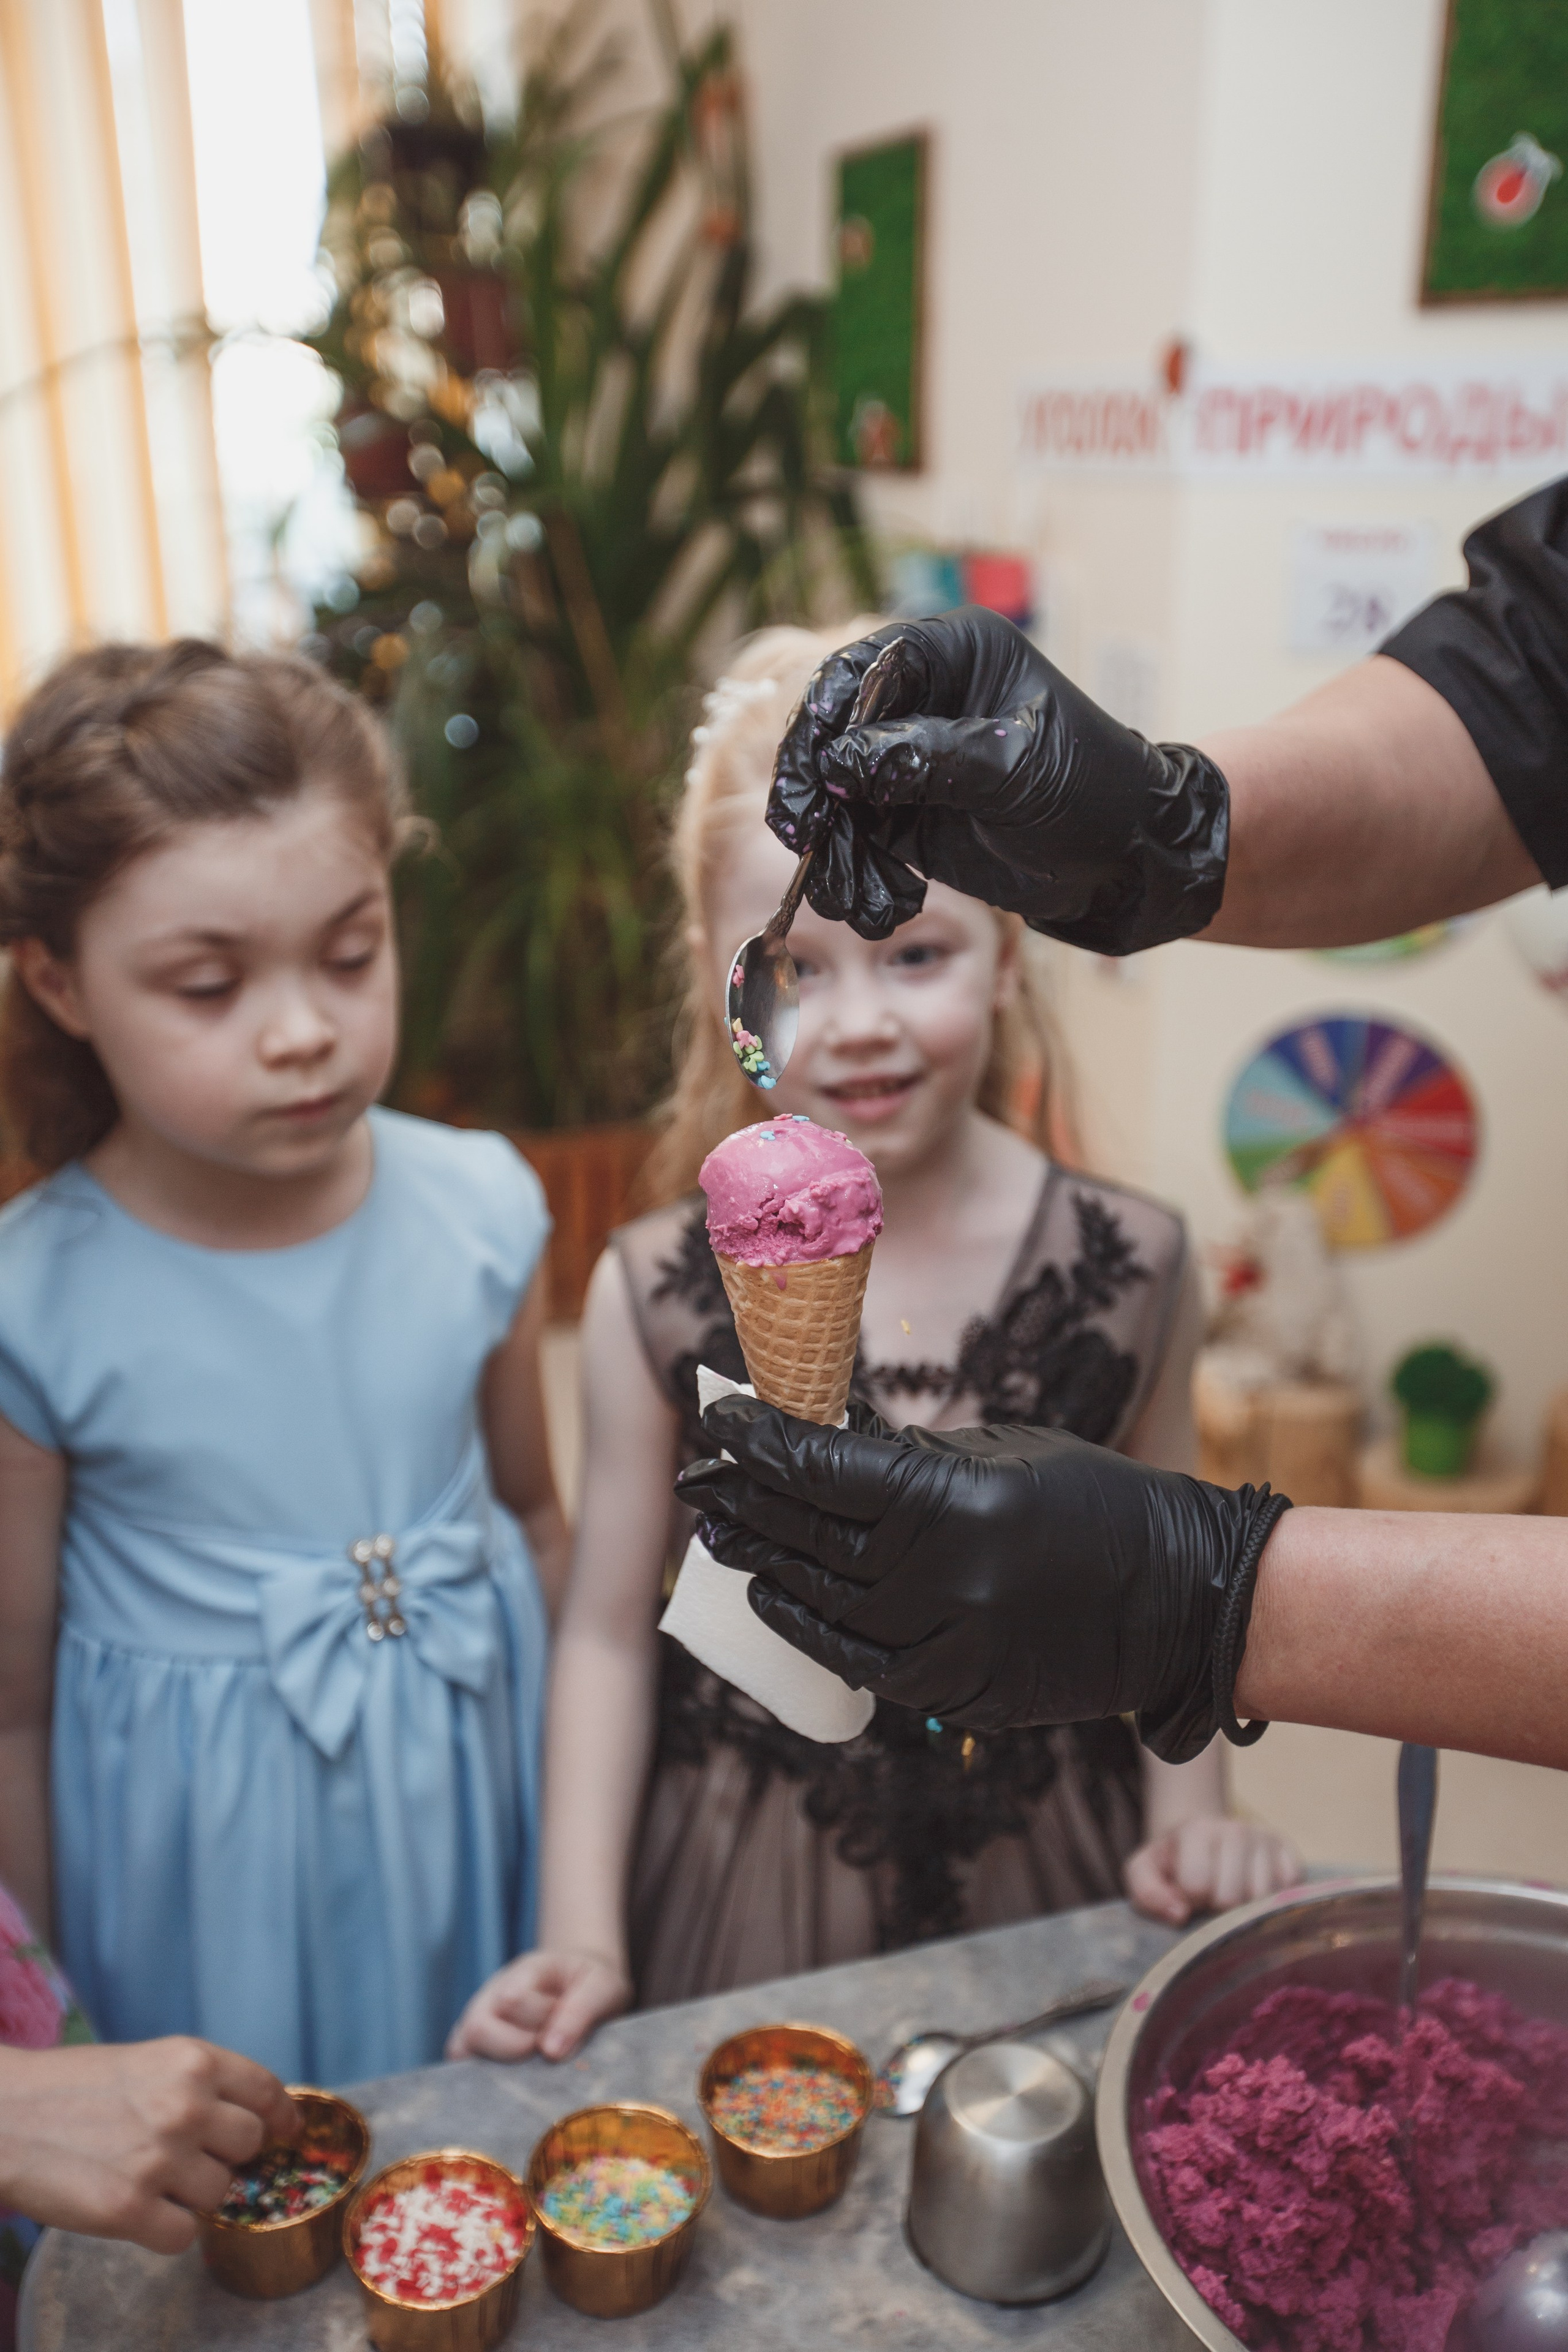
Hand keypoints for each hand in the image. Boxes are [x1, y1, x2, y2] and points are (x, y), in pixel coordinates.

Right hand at [0, 2037, 296, 2253]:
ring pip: (219, 2194)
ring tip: (147, 2179)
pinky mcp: (130, 2210)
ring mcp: (160, 2159)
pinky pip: (183, 2236)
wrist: (5, 2114)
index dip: (280, 2117)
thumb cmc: (72, 2087)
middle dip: (224, 2157)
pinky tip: (134, 2210)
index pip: (267, 2091)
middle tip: (185, 2158)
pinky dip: (164, 2232)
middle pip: (249, 2146)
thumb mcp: (148, 2061)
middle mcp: (186, 2106)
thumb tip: (253, 2118)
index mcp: (193, 2061)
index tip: (284, 2133)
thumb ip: (199, 2085)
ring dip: (191, 2196)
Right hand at [444, 1949, 631, 2063]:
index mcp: (524, 1971)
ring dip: (501, 2064)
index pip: (512, 2000)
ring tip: (533, 2059)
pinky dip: (485, 2078)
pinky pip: (461, 2067)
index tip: (566, 2027)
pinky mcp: (475, 2046)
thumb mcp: (602, 1986)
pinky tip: (516, 2078)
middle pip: (476, 2028)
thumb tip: (549, 2052)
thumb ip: (579, 2011)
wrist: (582, 1984)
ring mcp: (478, 2019)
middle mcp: (491, 1995)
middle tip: (547, 2049)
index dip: (541, 2021)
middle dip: (517, 2047)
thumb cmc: (591, 1984)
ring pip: (461, 2049)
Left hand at [677, 1396, 1290, 1760]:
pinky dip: (812, 1631)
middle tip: (699, 1482)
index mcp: (959, 1501)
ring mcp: (955, 1643)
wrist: (1185, 1599)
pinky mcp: (964, 1692)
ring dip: (766, 1569)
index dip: (763, 1445)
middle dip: (746, 1504)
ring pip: (826, 1606)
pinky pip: (863, 1665)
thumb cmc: (1093, 1501)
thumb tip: (824, 1445)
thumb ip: (910, 1460)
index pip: (828, 1470)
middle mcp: (948, 1577)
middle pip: (812, 1538)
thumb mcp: (1002, 1454)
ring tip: (723, 1539)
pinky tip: (776, 1601)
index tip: (720, 1420)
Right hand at [767, 608, 1228, 951]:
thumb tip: (841, 762)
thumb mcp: (1015, 771)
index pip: (868, 667)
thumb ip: (929, 759)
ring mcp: (905, 756)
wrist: (1126, 862)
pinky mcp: (901, 811)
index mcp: (956, 654)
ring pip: (834, 789)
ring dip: (832, 843)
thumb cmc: (1093, 794)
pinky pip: (854, 835)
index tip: (817, 766)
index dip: (830, 711)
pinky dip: (854, 871)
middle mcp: (921, 698)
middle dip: (813, 781)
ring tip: (846, 894)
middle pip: (834, 725)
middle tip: (802, 830)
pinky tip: (871, 905)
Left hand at [1124, 1816, 1300, 1926]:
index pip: (1198, 1886)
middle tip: (1210, 1897)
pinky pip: (1289, 1894)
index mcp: (1197, 1829)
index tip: (1186, 1893)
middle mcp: (1237, 1829)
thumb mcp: (1144, 1871)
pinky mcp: (1290, 1854)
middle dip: (1216, 1907)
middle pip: (1232, 1898)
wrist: (1203, 1837)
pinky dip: (1271, 1902)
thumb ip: (1147, 1893)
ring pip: (1262, 1900)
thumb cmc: (1172, 1862)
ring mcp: (1267, 1840)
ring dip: (1244, 1908)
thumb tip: (1179, 1914)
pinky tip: (1253, 1890)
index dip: (1189, 1899)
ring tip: (1231, 1893)